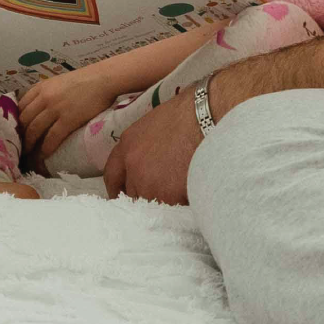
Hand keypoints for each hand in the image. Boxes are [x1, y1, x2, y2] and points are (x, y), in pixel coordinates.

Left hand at [18, 66, 120, 161]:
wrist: (103, 79)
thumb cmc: (84, 80)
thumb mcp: (58, 82)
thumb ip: (47, 93)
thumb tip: (39, 108)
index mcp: (41, 87)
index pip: (20, 106)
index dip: (16, 121)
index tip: (17, 131)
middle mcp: (44, 97)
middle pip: (24, 120)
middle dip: (20, 135)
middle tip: (20, 145)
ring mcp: (55, 109)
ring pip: (34, 130)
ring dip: (29, 145)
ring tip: (28, 154)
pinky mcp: (68, 120)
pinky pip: (52, 138)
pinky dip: (45, 149)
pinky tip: (43, 156)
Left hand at [103, 84, 203, 204]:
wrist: (210, 116)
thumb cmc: (191, 112)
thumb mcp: (158, 124)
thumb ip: (147, 146)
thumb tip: (153, 162)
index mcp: (128, 144)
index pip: (112, 174)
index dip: (118, 188)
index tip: (124, 195)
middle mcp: (133, 164)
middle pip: (132, 193)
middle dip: (146, 195)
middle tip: (163, 194)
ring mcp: (148, 182)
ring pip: (152, 204)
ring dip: (165, 203)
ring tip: (183, 193)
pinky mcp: (167, 195)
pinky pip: (172, 210)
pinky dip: (181, 206)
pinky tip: (193, 194)